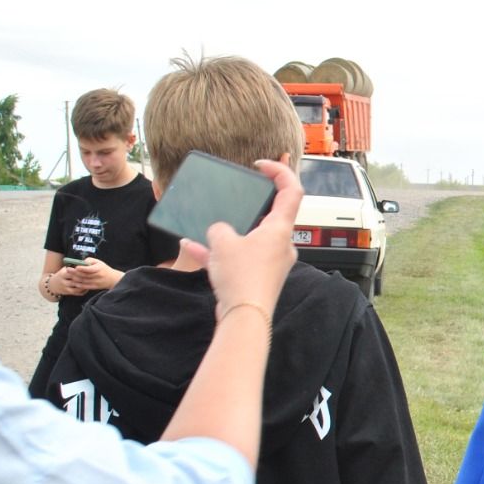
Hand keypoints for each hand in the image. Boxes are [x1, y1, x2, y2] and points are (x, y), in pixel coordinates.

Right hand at [47, 266, 87, 296]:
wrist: (52, 285)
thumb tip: (85, 263)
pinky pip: (77, 293)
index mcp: (63, 274)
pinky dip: (83, 291)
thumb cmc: (62, 275)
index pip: (73, 273)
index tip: (88, 270)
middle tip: (93, 277)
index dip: (81, 272)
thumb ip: (72, 267)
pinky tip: (88, 288)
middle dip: (85, 279)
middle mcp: (64, 281)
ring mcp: (66, 288)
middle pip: (76, 280)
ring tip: (91, 283)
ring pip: (78, 287)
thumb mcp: (64, 269)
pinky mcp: (68, 293)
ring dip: (85, 285)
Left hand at [68, 258, 119, 290]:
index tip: (76, 266)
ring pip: (83, 281)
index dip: (82, 268)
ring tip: (69, 275)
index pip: (90, 269)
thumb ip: (90, 261)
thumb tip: (81, 262)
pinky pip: (85, 286)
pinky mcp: (94, 287)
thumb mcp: (99, 262)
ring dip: (75, 278)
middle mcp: (97, 276)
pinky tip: (74, 282)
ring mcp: (96, 282)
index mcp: (99, 269)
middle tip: (68, 269)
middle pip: (84, 275)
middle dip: (75, 272)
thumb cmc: (103, 269)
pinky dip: (79, 284)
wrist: (112, 279)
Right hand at [182, 161, 303, 319]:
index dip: (280, 171)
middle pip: (273, 215)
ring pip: (251, 238)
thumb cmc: (242, 277)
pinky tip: (191, 249)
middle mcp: (282, 244)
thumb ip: (219, 228)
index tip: (261, 165)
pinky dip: (219, 253)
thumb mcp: (222, 242)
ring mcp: (272, 262)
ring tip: (207, 227)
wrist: (244, 318)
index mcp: (280, 229)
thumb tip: (218, 231)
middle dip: (254, 204)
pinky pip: (239, 259)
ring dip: (230, 232)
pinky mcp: (259, 278)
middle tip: (238, 194)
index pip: (292, 190)